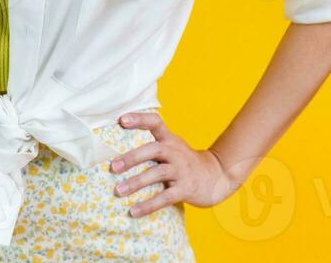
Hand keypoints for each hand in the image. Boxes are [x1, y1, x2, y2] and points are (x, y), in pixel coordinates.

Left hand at [108, 111, 240, 217]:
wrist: (217, 175)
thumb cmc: (185, 161)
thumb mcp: (172, 147)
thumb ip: (152, 145)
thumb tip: (116, 151)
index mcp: (170, 139)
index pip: (155, 122)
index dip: (139, 119)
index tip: (122, 120)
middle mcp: (175, 152)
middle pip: (154, 149)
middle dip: (132, 157)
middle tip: (113, 166)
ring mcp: (182, 170)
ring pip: (158, 173)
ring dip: (137, 182)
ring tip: (118, 191)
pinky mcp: (186, 189)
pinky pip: (166, 197)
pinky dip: (149, 205)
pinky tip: (134, 211)